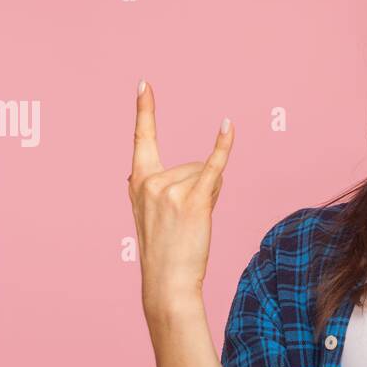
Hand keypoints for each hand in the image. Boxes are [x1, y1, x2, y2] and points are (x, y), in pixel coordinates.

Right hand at [127, 80, 235, 313]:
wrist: (167, 281)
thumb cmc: (167, 251)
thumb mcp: (157, 214)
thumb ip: (171, 187)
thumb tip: (211, 168)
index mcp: (138, 182)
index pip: (142, 139)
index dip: (145, 110)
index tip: (145, 85)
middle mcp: (151, 181)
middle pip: (194, 165)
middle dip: (202, 188)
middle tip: (188, 222)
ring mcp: (171, 190)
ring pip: (208, 175)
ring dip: (212, 196)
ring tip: (195, 224)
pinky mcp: (193, 201)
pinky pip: (213, 167)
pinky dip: (223, 147)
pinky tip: (228, 127)